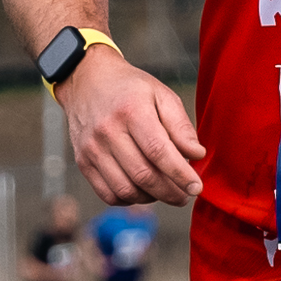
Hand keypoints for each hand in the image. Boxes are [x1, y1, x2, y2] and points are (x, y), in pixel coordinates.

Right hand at [58, 51, 206, 204]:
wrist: (87, 81)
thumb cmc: (130, 89)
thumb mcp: (161, 95)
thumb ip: (180, 125)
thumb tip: (197, 154)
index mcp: (131, 110)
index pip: (159, 152)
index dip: (180, 174)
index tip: (196, 187)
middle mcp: (107, 131)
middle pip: (143, 175)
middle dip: (170, 192)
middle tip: (185, 195)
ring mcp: (92, 149)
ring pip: (126, 189)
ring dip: (151, 198)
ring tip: (165, 191)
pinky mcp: (83, 162)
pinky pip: (108, 194)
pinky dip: (129, 199)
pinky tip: (142, 191)